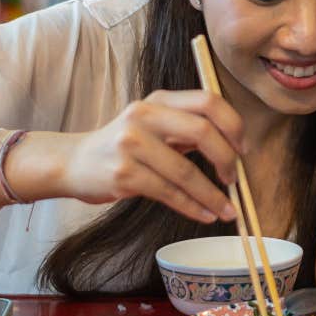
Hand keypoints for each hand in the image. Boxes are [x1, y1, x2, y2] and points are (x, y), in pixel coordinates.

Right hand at [60, 90, 241, 222]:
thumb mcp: (153, 125)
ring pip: (186, 172)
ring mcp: (131, 144)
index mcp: (159, 100)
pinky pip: (169, 193)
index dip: (233, 125)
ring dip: (213, 195)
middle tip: (234, 179)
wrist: (72, 163)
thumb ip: (187, 129)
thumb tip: (234, 150)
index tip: (243, 149)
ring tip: (227, 210)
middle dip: (227, 160)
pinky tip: (205, 215)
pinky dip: (193, 207)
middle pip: (202, 132)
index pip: (208, 101)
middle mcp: (144, 115)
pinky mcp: (123, 174)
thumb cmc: (123, 146)